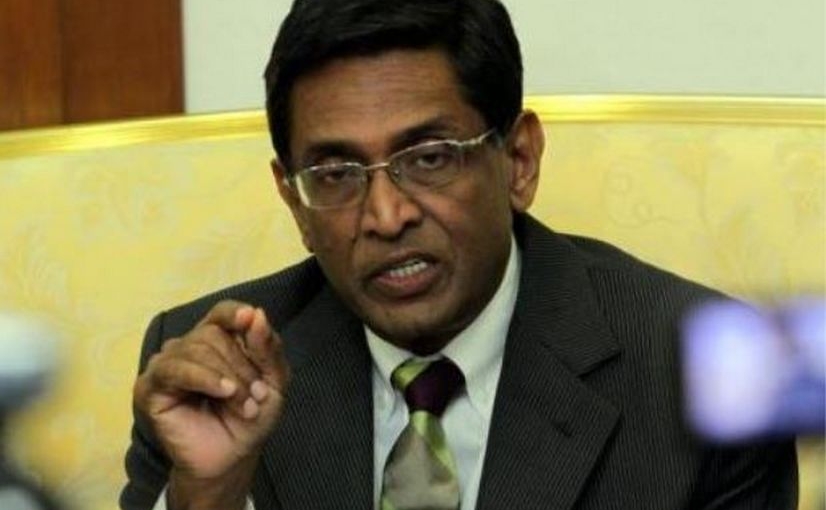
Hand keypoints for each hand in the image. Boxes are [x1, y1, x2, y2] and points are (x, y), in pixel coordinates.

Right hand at [133, 300, 289, 508]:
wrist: (232, 458)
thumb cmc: (251, 416)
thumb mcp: (274, 381)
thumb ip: (268, 347)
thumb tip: (256, 313)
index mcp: (217, 340)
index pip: (221, 312)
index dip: (235, 313)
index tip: (250, 318)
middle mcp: (189, 347)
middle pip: (213, 334)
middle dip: (241, 365)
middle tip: (258, 395)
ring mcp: (167, 366)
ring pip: (196, 349)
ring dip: (228, 378)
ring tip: (244, 405)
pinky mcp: (150, 387)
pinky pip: (174, 369)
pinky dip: (203, 378)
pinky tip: (222, 392)